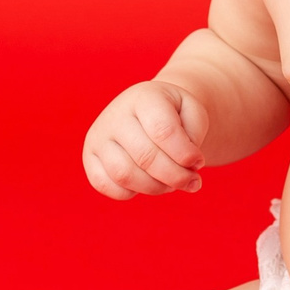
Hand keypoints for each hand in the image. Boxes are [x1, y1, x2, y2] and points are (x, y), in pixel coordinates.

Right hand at [81, 80, 209, 198]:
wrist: (150, 112)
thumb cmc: (175, 115)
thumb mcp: (193, 113)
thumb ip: (195, 134)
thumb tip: (187, 164)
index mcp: (144, 97)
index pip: (163, 131)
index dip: (185, 154)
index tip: (199, 161)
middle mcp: (115, 115)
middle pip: (145, 157)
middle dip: (176, 176)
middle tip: (193, 182)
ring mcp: (98, 137)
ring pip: (124, 175)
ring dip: (156, 187)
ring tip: (172, 183)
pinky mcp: (90, 158)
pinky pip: (107, 186)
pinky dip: (132, 192)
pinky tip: (149, 183)